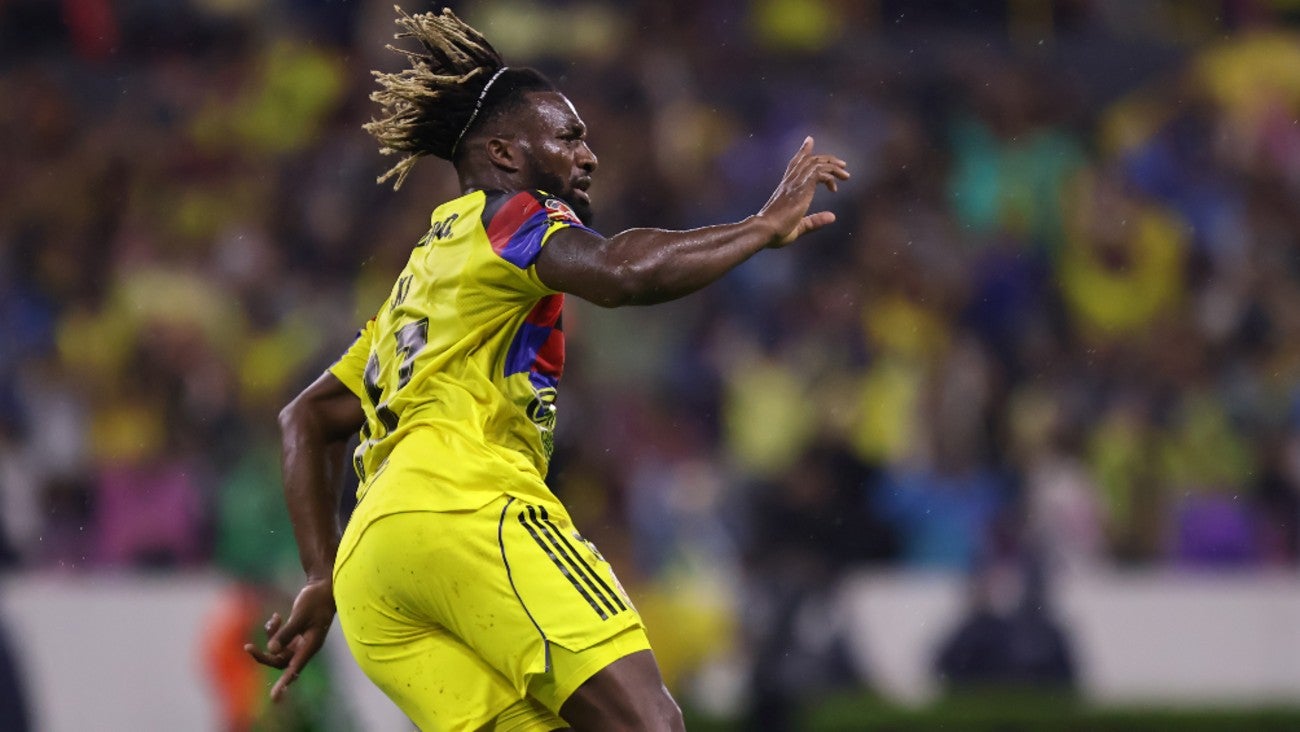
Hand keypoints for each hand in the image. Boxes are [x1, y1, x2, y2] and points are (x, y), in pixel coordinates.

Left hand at [244, 578, 336, 701]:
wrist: (324, 587)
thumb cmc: (316, 601)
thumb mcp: (300, 615)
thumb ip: (286, 633)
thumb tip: (270, 649)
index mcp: (311, 646)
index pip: (294, 669)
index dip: (284, 684)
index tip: (275, 698)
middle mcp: (305, 647)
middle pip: (280, 661)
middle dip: (264, 655)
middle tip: (247, 647)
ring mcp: (301, 641)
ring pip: (278, 649)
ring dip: (271, 637)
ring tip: (273, 620)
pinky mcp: (297, 633)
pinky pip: (280, 639)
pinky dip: (274, 630)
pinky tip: (275, 617)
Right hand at [755, 136, 849, 247]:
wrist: (765, 230)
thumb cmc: (776, 233)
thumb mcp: (799, 227)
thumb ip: (814, 221)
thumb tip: (832, 216)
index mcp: (786, 188)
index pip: (795, 163)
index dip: (803, 151)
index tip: (809, 140)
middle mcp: (790, 181)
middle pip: (808, 160)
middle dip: (826, 159)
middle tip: (842, 164)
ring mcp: (795, 183)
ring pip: (816, 164)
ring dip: (832, 167)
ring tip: (845, 175)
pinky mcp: (801, 187)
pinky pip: (819, 173)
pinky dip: (830, 176)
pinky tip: (835, 187)